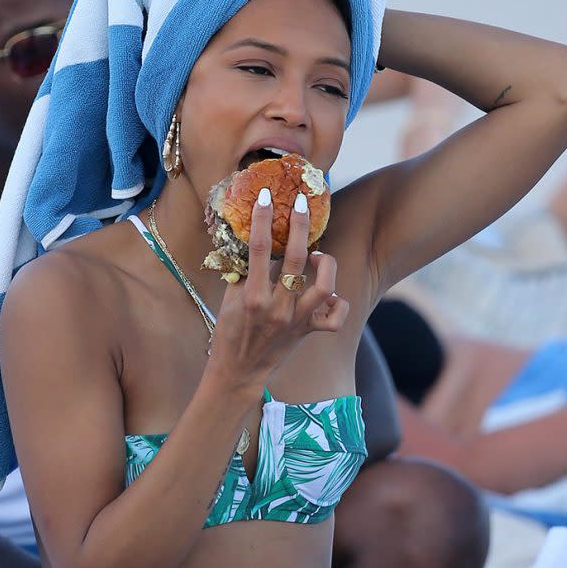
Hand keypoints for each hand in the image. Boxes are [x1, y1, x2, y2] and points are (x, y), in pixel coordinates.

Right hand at [208, 188, 348, 388]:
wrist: (238, 371)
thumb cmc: (230, 331)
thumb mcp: (228, 299)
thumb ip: (241, 270)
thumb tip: (250, 237)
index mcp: (252, 296)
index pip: (259, 249)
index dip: (263, 218)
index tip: (267, 196)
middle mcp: (276, 308)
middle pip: (295, 259)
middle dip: (299, 226)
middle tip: (301, 204)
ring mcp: (295, 321)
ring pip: (324, 286)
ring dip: (324, 264)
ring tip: (316, 255)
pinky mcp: (308, 332)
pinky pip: (335, 319)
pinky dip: (338, 304)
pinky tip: (331, 294)